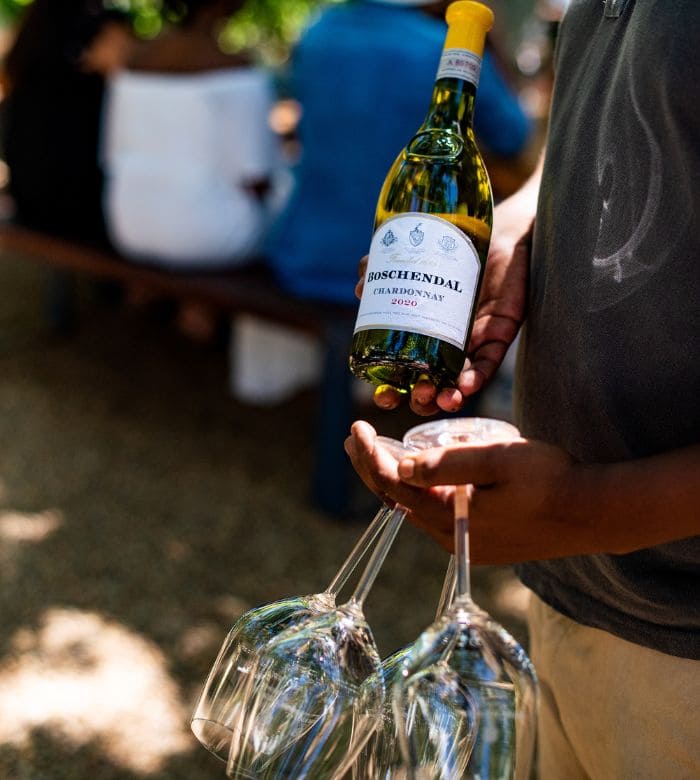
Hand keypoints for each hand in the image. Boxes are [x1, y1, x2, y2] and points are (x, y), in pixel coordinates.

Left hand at [346, 419, 584, 563]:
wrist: (591, 514)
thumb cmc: (549, 478)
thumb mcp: (498, 459)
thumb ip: (448, 462)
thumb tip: (401, 467)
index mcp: (448, 515)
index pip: (393, 484)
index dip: (369, 456)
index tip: (356, 427)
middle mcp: (448, 537)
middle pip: (396, 500)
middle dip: (371, 467)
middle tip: (354, 439)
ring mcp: (463, 543)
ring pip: (414, 509)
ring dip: (393, 480)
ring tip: (376, 453)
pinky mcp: (478, 543)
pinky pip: (434, 516)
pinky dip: (417, 492)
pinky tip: (417, 476)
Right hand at [354, 191, 533, 415]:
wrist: (504, 229)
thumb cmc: (457, 245)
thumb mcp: (418, 256)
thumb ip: (389, 267)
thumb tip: (361, 286)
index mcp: (426, 333)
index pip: (407, 373)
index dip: (393, 390)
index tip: (382, 396)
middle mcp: (450, 343)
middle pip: (434, 384)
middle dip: (421, 399)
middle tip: (412, 395)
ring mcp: (475, 340)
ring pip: (462, 381)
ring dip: (449, 396)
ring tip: (440, 398)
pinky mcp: (500, 332)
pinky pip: (490, 362)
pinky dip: (478, 376)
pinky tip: (466, 385)